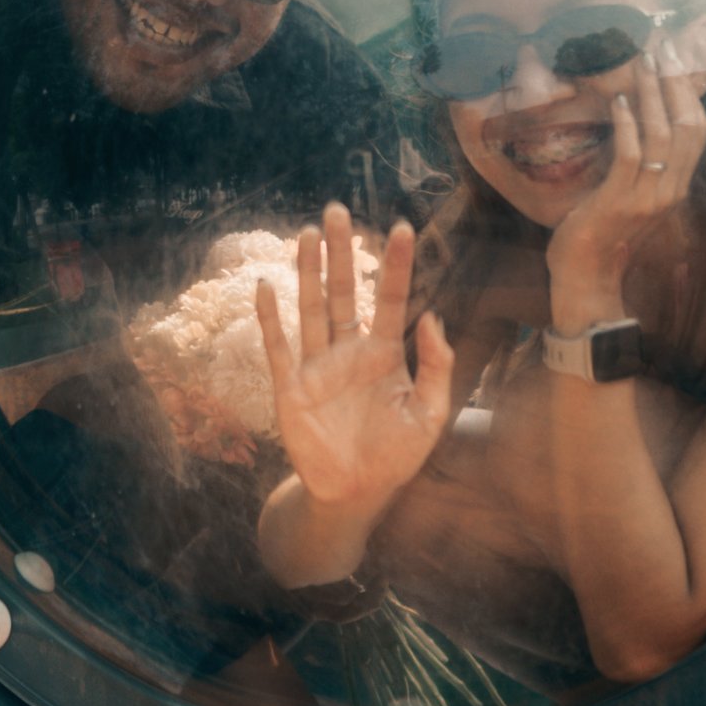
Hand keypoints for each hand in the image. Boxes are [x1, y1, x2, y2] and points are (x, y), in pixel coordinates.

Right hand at [254, 203, 453, 507]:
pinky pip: (279, 347)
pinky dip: (271, 319)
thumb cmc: (395, 456)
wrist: (355, 496)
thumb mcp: (429, 415)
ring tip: (308, 233)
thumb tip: (433, 317)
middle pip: (344, 291)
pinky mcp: (291, 388)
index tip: (403, 228)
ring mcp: (318, 367)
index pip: (392, 299)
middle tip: (337, 210)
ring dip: (308, 272)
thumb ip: (437, 367)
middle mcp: (349, 351)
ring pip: (312, 308)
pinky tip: (268, 286)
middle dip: (341, 252)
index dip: (397, 266)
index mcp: (385, 355)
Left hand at [546, 41, 705, 330]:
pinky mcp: (619, 203)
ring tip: (641, 65)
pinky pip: (630, 158)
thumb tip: (635, 120)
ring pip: (662, 137)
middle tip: (662, 48)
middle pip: (687, 127)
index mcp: (675, 186)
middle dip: (676, 83)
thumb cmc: (601, 233)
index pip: (697, 131)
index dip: (688, 91)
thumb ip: (639, 164)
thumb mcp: (629, 194)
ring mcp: (647, 198)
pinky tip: (619, 103)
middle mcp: (669, 191)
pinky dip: (628, 126)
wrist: (586, 279)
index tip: (675, 57)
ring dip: (652, 96)